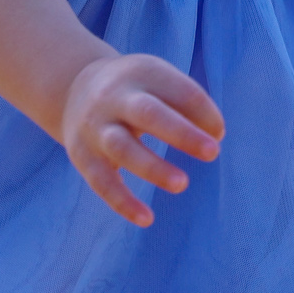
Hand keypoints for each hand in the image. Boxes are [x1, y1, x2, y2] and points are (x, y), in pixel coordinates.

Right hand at [60, 52, 223, 226]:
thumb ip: (188, 104)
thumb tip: (215, 135)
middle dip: (182, 134)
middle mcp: (114, 98)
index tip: (219, 133)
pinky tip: (146, 218)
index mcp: (142, 73)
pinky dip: (123, 202)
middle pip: (148, 114)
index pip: (179, 91)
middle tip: (213, 152)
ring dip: (153, 168)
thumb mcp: (158, 81)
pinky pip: (101, 181)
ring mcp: (95, 127)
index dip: (204, 112)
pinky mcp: (82, 155)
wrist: (74, 88)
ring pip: (122, 148)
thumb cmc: (135, 90)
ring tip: (182, 183)